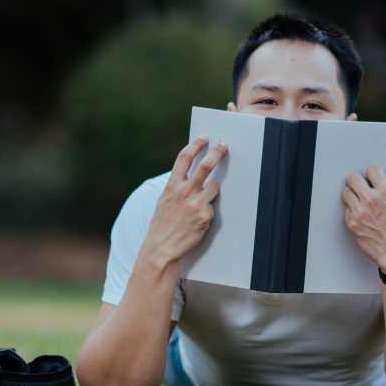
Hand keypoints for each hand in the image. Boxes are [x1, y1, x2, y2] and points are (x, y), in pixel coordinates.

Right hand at [138, 136, 226, 271]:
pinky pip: (213, 206)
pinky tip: (199, 220)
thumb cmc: (163, 224)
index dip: (195, 145)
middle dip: (217, 153)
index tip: (204, 137)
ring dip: (213, 189)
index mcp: (171, 186)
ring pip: (214, 186)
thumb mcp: (165, 200)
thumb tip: (192, 173)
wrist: (161, 248)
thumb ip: (177, 186)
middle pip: (205, 166)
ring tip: (203, 200)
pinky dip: (209, 210)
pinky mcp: (205, 215)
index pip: (184, 158)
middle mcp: (184, 192)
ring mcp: (195, 203)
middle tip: (224, 144)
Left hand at [341, 165, 385, 274]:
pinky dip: (351, 211)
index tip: (370, 177)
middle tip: (359, 187)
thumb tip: (377, 187)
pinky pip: (346, 210)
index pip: (371, 170)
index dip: (371, 173)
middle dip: (356, 182)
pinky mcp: (352, 223)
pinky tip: (359, 217)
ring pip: (345, 193)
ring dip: (351, 196)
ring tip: (358, 202)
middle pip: (352, 178)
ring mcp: (359, 212)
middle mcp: (371, 200)